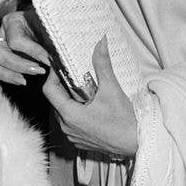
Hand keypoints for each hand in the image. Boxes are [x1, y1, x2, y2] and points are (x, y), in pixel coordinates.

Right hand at [0, 11, 50, 86]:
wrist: (43, 25)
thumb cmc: (47, 26)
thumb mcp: (50, 28)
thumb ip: (51, 41)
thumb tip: (54, 59)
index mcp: (12, 21)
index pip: (16, 41)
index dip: (33, 52)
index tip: (49, 60)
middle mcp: (0, 34)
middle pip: (0, 54)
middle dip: (20, 66)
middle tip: (39, 71)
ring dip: (8, 75)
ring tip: (25, 81)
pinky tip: (5, 89)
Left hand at [43, 37, 137, 157]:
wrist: (137, 142)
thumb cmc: (124, 120)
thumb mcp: (111, 88)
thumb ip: (102, 64)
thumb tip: (100, 43)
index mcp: (70, 115)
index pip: (49, 90)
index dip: (52, 75)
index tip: (60, 65)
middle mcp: (67, 128)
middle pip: (55, 100)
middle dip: (62, 86)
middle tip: (73, 73)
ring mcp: (73, 136)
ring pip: (62, 112)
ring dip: (69, 99)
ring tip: (82, 88)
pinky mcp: (80, 141)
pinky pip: (70, 123)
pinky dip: (75, 111)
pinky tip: (89, 105)